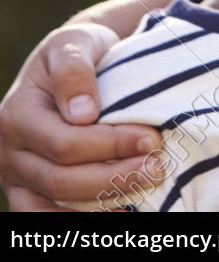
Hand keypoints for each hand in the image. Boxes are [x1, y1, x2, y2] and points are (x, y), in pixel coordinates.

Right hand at [0, 24, 159, 210]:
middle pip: (61, 180)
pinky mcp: (30, 192)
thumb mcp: (74, 44)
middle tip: (159, 167)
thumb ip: (74, 71)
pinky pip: (49, 216)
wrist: (72, 62)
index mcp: (16, 116)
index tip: (153, 139)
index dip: (111, 146)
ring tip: (148, 184)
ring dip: (105, 201)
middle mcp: (9, 152)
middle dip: (115, 177)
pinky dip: (85, 218)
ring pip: (56, 204)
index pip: (65, 144)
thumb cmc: (78, 51)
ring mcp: (17, 177)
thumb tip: (82, 114)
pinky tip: (122, 209)